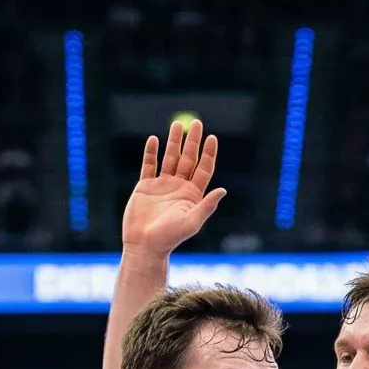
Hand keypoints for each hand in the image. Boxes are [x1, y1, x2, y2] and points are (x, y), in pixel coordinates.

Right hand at [120, 118, 223, 256]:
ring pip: (169, 158)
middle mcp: (178, 187)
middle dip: (193, 141)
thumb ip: (207, 205)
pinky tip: (154, 140)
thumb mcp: (192, 222)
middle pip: (188, 159)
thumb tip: (223, 190)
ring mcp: (162, 185)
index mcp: (192, 194)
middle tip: (197, 123)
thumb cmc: (170, 237)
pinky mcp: (145, 187)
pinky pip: (149, 165)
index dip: (208, 153)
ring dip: (173, 142)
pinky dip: (151, 152)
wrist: (144, 245)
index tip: (211, 138)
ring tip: (177, 124)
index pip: (203, 169)